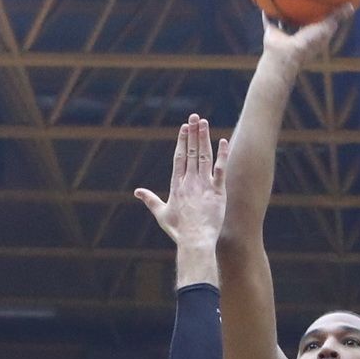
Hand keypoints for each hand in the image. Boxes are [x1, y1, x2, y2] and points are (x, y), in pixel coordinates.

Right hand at [134, 115, 226, 250]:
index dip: (182, 141)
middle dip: (192, 133)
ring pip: (204, 156)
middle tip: (194, 117)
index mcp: (176, 185)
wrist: (194, 241)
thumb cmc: (178, 230)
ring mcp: (203, 185)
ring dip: (204, 138)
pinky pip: (220, 170)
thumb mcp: (161, 213)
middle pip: (191, 152)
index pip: (179, 157)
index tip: (184, 128)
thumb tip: (137, 192)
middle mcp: (189, 181)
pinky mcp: (217, 192)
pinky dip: (222, 156)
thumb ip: (150, 199)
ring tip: (204, 123)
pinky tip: (222, 142)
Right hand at [261, 7, 351, 70]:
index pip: (321, 22)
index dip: (323, 12)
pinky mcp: (273, 32)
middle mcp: (300, 35)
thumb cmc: (308, 43)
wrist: (285, 54)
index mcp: (314, 35)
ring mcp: (286, 34)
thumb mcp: (326, 27)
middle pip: (303, 20)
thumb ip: (337, 17)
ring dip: (285, 10)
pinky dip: (267, 12)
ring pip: (286, 19)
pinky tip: (266, 0)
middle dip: (304, 10)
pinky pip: (269, 20)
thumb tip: (351, 6)